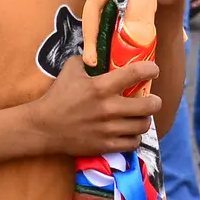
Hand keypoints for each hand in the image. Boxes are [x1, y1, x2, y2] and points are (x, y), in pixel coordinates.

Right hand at [31, 57, 162, 156]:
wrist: (43, 127)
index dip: (151, 70)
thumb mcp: (71, 70)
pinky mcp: (105, 146)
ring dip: (144, 120)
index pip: (136, 73)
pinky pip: (133, 143)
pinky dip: (134, 137)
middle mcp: (108, 108)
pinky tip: (129, 132)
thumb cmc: (58, 96)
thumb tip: (100, 54)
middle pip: (149, 106)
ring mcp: (108, 129)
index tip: (154, 70)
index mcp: (101, 87)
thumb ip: (88, 60)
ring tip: (140, 116)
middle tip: (152, 100)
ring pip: (143, 126)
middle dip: (155, 101)